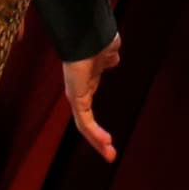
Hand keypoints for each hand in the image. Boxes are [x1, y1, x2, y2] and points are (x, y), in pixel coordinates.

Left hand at [61, 35, 121, 160]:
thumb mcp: (107, 51)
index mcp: (86, 81)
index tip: (109, 136)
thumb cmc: (97, 37)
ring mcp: (77, 96)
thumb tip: (112, 60)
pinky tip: (107, 141)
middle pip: (87, 121)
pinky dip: (95, 132)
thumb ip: (108, 58)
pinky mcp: (76, 98)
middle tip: (110, 150)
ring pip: (86, 126)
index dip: (96, 123)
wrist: (89, 34)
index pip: (89, 108)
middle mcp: (80, 91)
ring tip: (110, 155)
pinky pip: (85, 120)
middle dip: (98, 137)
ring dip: (97, 141)